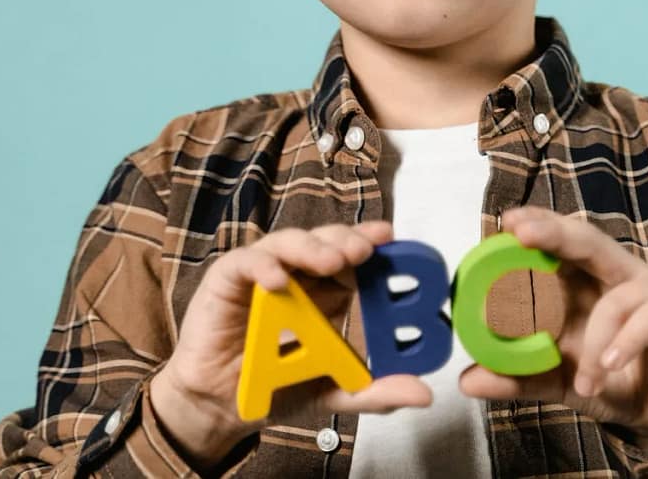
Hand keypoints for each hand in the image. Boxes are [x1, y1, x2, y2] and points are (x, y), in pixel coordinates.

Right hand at [150, 222, 431, 469]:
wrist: (225, 407)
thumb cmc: (279, 386)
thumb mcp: (336, 391)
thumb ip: (376, 391)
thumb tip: (423, 394)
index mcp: (330, 290)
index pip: (355, 255)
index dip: (373, 243)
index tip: (392, 240)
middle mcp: (300, 273)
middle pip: (328, 240)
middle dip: (349, 240)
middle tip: (365, 251)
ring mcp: (264, 272)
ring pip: (290, 242)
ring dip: (313, 248)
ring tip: (333, 261)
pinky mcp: (229, 279)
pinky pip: (246, 262)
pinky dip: (263, 266)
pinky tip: (278, 281)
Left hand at [459, 207, 647, 445]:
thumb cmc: (613, 381)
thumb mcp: (558, 382)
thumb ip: (518, 378)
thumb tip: (466, 380)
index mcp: (588, 283)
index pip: (561, 244)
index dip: (537, 226)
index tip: (506, 221)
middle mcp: (621, 277)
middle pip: (589, 242)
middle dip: (555, 232)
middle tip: (521, 232)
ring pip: (620, 295)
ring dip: (596, 340)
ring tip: (584, 381)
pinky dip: (628, 341)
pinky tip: (610, 365)